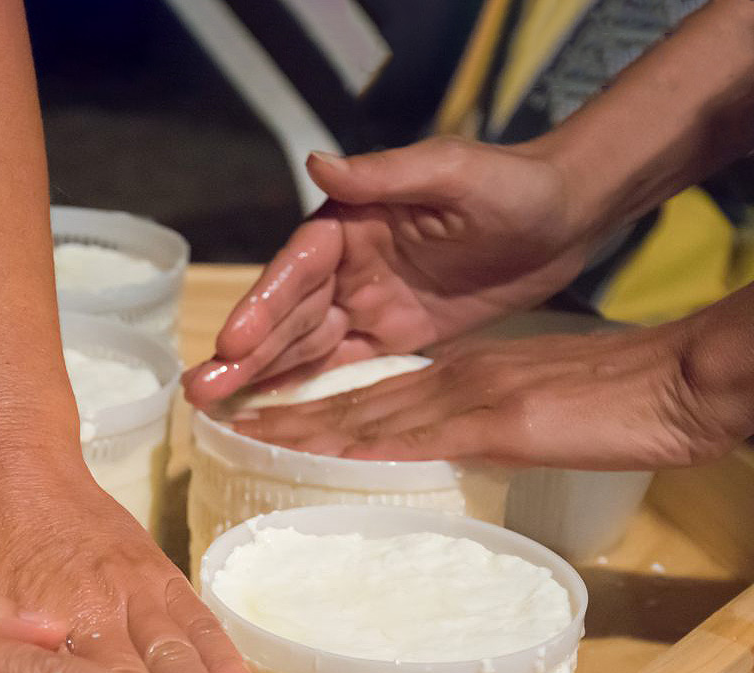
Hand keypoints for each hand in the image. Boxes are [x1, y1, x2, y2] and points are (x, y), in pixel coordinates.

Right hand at [183, 137, 597, 406]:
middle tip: (198, 391)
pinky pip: (343, 367)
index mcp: (351, 223)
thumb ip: (384, 174)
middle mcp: (347, 266)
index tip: (231, 340)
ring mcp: (367, 303)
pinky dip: (307, 390)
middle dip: (244, 353)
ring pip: (304, 347)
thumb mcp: (451, 170)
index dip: (262, 305)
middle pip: (288, 315)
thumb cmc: (512, 183)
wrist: (567, 216)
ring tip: (215, 408)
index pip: (296, 268)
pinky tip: (272, 414)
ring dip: (261, 376)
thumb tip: (316, 164)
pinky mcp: (393, 335)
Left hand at [228, 307, 752, 470]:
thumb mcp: (536, 409)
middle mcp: (448, 379)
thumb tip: (450, 448)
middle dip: (285, 416)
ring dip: (298, 429)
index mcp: (459, 376)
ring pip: (362, 415)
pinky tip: (311, 455)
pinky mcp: (489, 419)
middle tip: (226, 424)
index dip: (312, 410)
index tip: (264, 424)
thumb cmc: (618, 401)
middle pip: (349, 402)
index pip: (370, 395)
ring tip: (241, 437)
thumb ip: (484, 423)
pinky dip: (352, 446)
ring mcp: (465, 396)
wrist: (673, 380)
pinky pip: (407, 436)